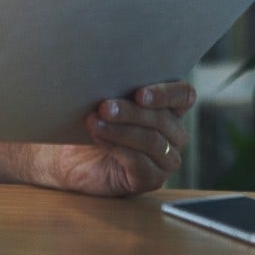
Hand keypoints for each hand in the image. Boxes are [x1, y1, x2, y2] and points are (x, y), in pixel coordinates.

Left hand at [41, 81, 194, 196]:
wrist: (69, 157)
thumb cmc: (92, 121)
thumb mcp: (105, 100)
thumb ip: (117, 89)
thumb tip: (111, 74)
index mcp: (170, 107)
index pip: (184, 95)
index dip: (167, 93)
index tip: (139, 94)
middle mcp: (174, 133)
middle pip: (163, 119)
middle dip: (132, 112)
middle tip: (105, 106)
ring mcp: (166, 159)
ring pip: (151, 141)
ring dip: (121, 130)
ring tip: (95, 122)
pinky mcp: (151, 179)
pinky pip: (141, 164)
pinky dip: (118, 148)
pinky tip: (99, 138)